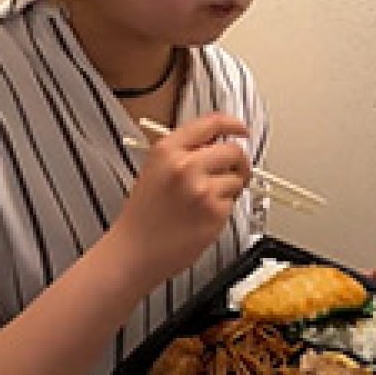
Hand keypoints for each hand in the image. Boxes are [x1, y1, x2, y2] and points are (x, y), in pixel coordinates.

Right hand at [111, 113, 250, 287]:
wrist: (134, 251)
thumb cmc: (143, 214)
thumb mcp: (155, 168)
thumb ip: (185, 151)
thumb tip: (218, 142)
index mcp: (168, 150)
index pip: (211, 124)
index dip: (233, 124)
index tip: (241, 130)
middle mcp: (186, 165)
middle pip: (233, 151)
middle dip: (238, 163)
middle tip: (234, 172)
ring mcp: (202, 190)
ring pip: (237, 179)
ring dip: (230, 189)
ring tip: (206, 201)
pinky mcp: (214, 213)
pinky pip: (232, 203)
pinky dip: (223, 209)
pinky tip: (202, 217)